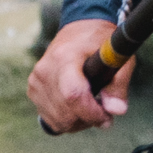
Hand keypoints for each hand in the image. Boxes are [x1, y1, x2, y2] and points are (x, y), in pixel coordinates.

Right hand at [31, 16, 134, 135]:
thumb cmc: (100, 42)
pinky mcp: (33, 89)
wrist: (79, 30)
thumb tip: (117, 110)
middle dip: (89, 120)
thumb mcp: (118, 56)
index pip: (72, 94)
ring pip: (57, 120)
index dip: (91, 113)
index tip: (108, 118)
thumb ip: (119, 84)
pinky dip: (66, 120)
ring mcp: (36, 80)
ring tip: (93, 107)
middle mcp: (45, 70)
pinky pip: (50, 118)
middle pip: (64, 112)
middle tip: (105, 112)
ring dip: (79, 122)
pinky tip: (78, 108)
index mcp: (66, 57)